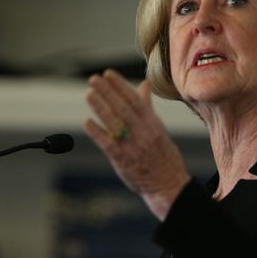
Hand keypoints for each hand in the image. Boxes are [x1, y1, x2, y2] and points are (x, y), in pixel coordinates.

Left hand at [83, 69, 190, 219]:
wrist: (168, 184)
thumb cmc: (162, 154)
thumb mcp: (158, 127)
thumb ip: (147, 106)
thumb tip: (144, 84)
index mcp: (151, 122)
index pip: (134, 99)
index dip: (120, 85)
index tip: (108, 73)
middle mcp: (143, 131)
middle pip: (123, 108)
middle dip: (108, 92)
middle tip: (94, 79)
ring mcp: (133, 146)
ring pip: (115, 123)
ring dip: (100, 107)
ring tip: (89, 94)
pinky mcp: (123, 160)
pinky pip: (109, 144)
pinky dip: (98, 133)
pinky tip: (87, 123)